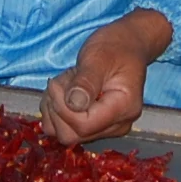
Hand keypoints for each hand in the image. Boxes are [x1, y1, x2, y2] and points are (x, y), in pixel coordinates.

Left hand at [41, 9, 173, 146]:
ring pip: (66, 134)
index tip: (55, 82)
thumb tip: (74, 104)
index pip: (84, 125)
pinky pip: (65, 130)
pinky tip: (62, 93)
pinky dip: (55, 113)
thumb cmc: (116, 47)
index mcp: (124, 108)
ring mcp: (106, 128)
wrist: (126, 46)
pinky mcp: (95, 127)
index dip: (63, 108)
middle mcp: (117, 125)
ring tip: (63, 84)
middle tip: (60, 81)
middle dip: (57, 109)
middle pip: (73, 135)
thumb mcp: (99, 57)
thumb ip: (87, 81)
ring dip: (54, 109)